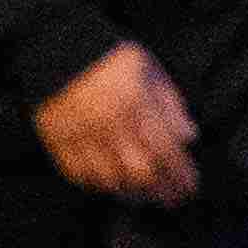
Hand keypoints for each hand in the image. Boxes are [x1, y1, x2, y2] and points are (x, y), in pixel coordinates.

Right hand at [34, 41, 200, 203]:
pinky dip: (98, 185)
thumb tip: (188, 136)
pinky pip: (79, 175)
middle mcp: (109, 124)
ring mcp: (81, 135)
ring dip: (132, 193)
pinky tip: (112, 186)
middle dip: (161, 192)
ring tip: (146, 196)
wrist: (59, 48)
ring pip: (110, 179)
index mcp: (135, 103)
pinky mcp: (57, 141)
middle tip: (172, 199)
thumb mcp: (150, 69)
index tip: (190, 186)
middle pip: (140, 173)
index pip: (165, 150)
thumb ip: (171, 104)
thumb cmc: (109, 58)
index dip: (181, 174)